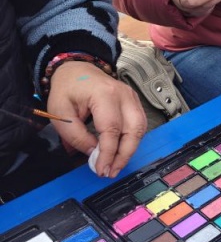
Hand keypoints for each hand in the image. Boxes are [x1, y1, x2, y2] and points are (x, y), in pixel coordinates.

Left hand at [47, 61, 146, 177]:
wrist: (76, 69)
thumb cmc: (67, 90)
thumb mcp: (60, 113)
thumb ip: (76, 136)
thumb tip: (94, 154)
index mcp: (104, 94)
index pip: (112, 129)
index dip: (108, 153)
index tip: (101, 170)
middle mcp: (124, 95)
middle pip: (133, 130)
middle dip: (124, 155)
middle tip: (111, 172)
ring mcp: (132, 97)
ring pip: (140, 129)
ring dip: (129, 150)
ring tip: (115, 165)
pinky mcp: (134, 101)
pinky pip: (139, 125)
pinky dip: (131, 141)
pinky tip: (120, 151)